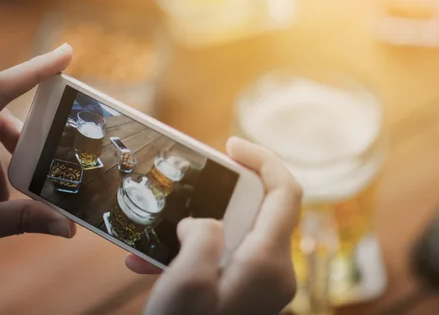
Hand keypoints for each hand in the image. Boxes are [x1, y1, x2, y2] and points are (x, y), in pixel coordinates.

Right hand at [138, 137, 301, 314]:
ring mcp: (260, 284)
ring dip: (195, 227)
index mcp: (269, 263)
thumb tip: (203, 223)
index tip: (231, 145)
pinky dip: (192, 252)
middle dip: (219, 195)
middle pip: (259, 209)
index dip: (263, 159)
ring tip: (156, 234)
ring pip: (234, 233)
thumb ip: (202, 235)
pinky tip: (152, 264)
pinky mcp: (243, 292)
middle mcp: (273, 271)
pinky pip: (222, 257)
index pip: (285, 192)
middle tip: (188, 188)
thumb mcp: (186, 280)